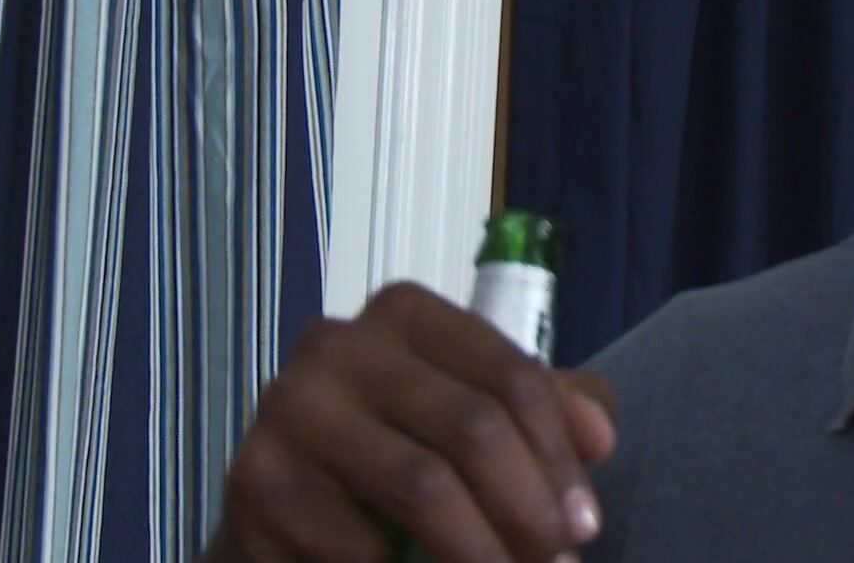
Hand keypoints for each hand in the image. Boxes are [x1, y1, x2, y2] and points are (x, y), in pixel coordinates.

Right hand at [207, 282, 618, 561]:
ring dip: (480, 552)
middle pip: (471, 428)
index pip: (511, 378)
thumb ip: (553, 408)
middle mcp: (339, 344)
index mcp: (407, 313)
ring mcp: (288, 408)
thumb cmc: (406, 447)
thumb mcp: (483, 410)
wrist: (291, 506)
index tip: (586, 525)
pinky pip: (355, 543)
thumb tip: (599, 436)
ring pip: (420, 487)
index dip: (559, 458)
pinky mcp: (253, 482)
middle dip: (527, 510)